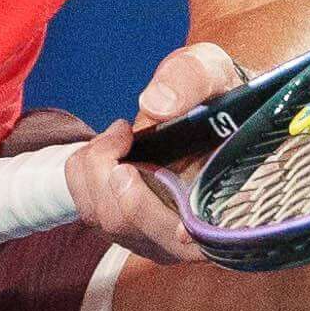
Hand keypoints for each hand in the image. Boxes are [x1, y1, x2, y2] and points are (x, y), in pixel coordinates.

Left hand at [68, 36, 247, 267]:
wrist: (223, 113)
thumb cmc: (223, 96)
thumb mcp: (216, 72)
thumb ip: (193, 80)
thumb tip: (155, 105)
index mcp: (223, 211)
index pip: (182, 238)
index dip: (148, 214)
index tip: (126, 172)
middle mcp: (190, 238)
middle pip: (126, 224)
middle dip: (106, 170)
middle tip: (122, 132)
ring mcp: (159, 237)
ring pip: (103, 220)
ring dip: (95, 169)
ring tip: (120, 135)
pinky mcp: (133, 229)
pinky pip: (90, 211)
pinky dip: (86, 173)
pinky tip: (112, 147)